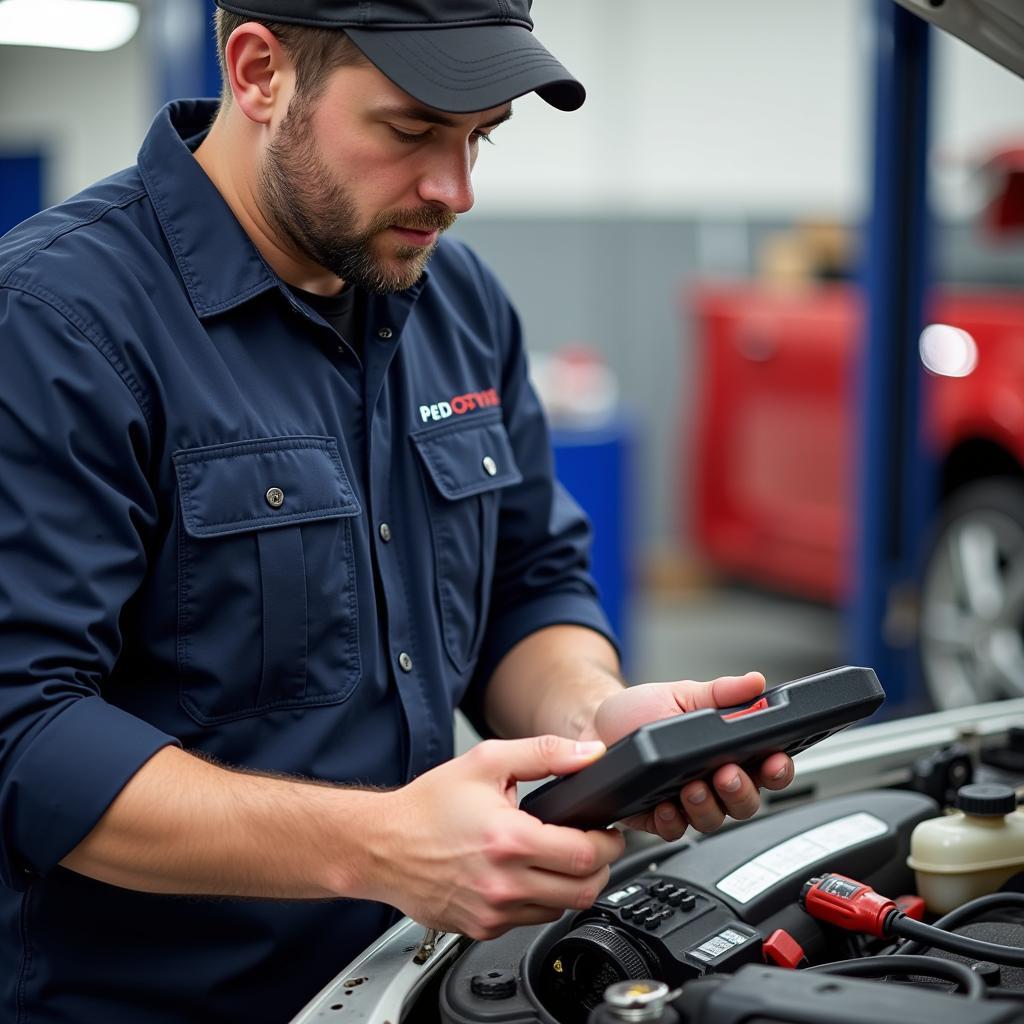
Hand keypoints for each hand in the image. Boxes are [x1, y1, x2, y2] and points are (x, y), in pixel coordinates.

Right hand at [365, 736, 625, 940]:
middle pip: (584, 891)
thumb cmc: (428, 805)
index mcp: (509, 840)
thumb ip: (544, 753)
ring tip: (559, 859)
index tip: (608, 832)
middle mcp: (503, 884)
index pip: (586, 855)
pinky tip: (526, 875)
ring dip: (570, 886)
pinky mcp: (482, 929)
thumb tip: (589, 753)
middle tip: (592, 846)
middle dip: (598, 867)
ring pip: (561, 911)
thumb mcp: (487, 761)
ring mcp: (493, 912)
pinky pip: (530, 921)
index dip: (609, 842)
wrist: (381, 845)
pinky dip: (539, 900)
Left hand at [583, 672, 793, 840]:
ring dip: (706, 806)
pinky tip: (664, 805)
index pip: (766, 769)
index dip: (777, 769)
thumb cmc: (638, 710)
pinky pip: (672, 830)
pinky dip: (671, 820)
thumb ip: (721, 693)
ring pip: (712, 820)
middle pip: (744, 802)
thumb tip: (756, 682)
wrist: (592, 722)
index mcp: (726, 751)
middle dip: (741, 791)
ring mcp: (684, 801)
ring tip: (692, 787)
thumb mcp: (681, 694)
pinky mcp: (655, 816)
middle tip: (726, 774)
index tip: (773, 760)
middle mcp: (710, 781)